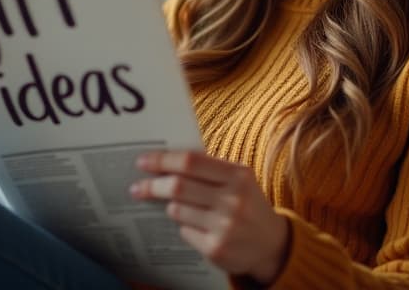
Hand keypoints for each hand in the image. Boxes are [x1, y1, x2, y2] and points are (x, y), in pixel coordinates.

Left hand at [130, 151, 289, 284]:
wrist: (271, 244)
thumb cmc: (247, 204)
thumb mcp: (239, 180)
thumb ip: (209, 169)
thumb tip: (164, 161)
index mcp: (238, 175)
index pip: (190, 162)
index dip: (162, 160)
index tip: (142, 160)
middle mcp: (233, 200)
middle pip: (178, 187)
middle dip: (152, 185)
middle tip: (136, 187)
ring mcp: (225, 226)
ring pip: (177, 210)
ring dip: (170, 207)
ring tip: (174, 206)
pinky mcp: (216, 249)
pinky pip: (184, 231)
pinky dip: (184, 226)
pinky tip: (196, 227)